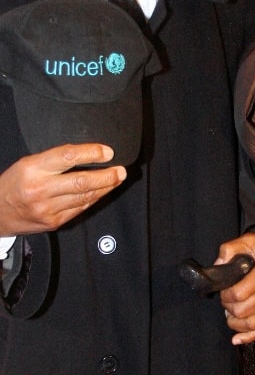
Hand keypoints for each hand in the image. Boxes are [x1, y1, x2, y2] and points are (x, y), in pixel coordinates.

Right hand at [0, 144, 125, 234]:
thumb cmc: (14, 183)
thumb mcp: (29, 163)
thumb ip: (55, 159)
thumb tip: (88, 154)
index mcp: (33, 169)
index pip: (68, 157)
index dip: (91, 153)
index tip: (107, 152)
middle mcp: (40, 189)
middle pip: (81, 181)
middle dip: (106, 176)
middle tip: (121, 170)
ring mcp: (47, 209)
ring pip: (84, 197)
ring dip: (105, 187)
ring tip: (117, 179)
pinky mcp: (54, 222)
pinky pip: (80, 208)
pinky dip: (94, 199)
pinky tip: (102, 191)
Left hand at [217, 232, 254, 344]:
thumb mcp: (250, 240)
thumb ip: (230, 249)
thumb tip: (217, 266)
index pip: (239, 294)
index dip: (225, 295)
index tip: (223, 290)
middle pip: (244, 311)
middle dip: (228, 308)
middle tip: (225, 300)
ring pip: (251, 323)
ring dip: (235, 322)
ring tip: (229, 313)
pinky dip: (248, 337)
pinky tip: (236, 339)